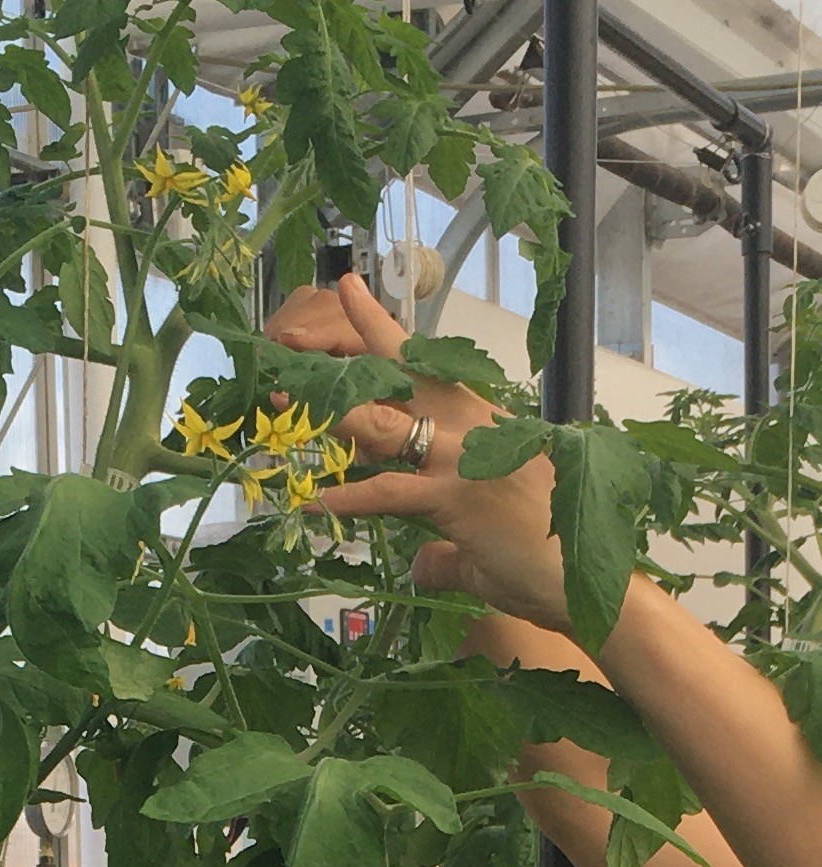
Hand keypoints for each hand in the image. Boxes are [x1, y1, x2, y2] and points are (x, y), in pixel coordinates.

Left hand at [265, 275, 570, 634]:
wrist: (587, 578)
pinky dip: (351, 498)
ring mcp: (460, 459)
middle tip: (287, 341)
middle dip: (337, 359)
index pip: (420, 363)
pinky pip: (390, 492)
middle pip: (395, 374)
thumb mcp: (483, 532)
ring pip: (383, 424)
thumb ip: (443, 539)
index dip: (379, 327)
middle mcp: (467, 426)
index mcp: (476, 419)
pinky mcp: (455, 498)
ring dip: (328, 416)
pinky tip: (318, 502)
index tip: (347, 288)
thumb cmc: (544, 550)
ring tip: (279, 405)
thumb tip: (422, 561)